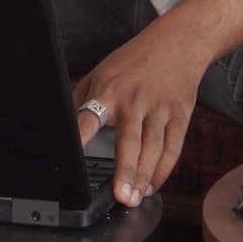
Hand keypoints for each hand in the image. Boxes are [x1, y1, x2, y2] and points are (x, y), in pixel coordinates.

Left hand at [71, 15, 215, 208]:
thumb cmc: (134, 60)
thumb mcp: (99, 73)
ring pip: (153, 150)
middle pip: (129, 142)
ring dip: (144, 178)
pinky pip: (173, 148)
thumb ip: (80, 102)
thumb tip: (62, 129)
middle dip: (126, 172)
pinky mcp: (180, 115)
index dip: (79, 139)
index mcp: (108, 91)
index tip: (70, 162)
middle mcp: (134, 101)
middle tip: (122, 198)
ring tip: (135, 199)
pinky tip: (152, 185)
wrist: (178, 42)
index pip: (88, 119)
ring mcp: (160, 109)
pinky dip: (163, 170)